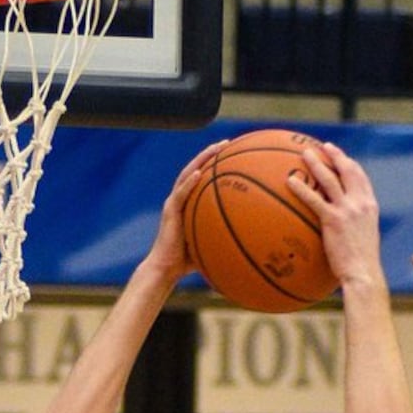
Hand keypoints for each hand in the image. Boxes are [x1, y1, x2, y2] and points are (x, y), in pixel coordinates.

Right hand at [148, 142, 224, 281]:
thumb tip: (247, 240)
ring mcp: (173, 203)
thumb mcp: (209, 244)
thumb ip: (222, 236)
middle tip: (228, 143)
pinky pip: (180, 194)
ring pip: (187, 175)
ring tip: (215, 149)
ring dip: (201, 160)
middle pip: (195, 169)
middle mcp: (180, 199)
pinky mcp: (169, 212)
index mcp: (188, 203)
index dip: (214, 164)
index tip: (232, 153)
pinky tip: (200, 173)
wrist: (165, 269)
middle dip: (211, 154)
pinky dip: (189, 183)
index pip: (201, 177)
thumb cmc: (186, 261)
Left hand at [291, 141, 381, 287]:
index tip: (342, 158)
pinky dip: (301, 188)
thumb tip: (343, 233)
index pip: (361, 178)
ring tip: (305, 153)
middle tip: (324, 147)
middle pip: (347, 170)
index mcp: (370, 207)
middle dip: (336, 155)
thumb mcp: (364, 242)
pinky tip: (290, 182)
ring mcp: (347, 209)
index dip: (350, 165)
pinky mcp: (333, 220)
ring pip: (330, 178)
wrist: (364, 274)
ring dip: (316, 163)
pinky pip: (314, 199)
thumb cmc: (362, 267)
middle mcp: (360, 203)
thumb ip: (356, 230)